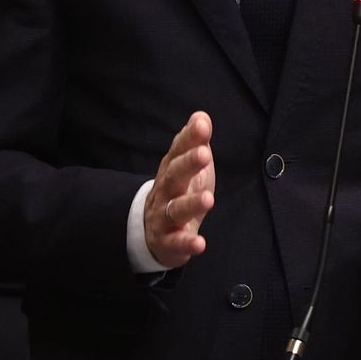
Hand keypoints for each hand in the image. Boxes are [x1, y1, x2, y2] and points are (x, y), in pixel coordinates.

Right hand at [144, 112, 215, 267]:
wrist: (151, 230)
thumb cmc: (177, 190)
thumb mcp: (186, 165)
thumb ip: (194, 141)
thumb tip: (201, 115)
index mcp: (172, 168)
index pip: (178, 150)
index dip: (189, 138)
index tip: (202, 125)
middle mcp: (166, 190)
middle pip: (174, 176)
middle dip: (187, 165)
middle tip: (204, 154)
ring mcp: (164, 216)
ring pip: (175, 209)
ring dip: (191, 204)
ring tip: (209, 199)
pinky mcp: (168, 241)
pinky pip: (176, 243)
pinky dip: (186, 243)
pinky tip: (200, 244)